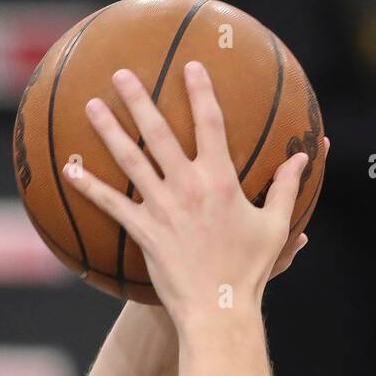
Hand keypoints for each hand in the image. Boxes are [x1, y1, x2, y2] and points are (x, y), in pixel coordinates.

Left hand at [64, 61, 323, 325]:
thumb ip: (287, 188)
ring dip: (109, 131)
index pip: (210, 124)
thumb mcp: (277, 226)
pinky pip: (111, 205)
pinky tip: (71, 170)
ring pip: (130, 160)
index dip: (201, 92)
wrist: (219, 308)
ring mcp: (162, 208)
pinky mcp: (144, 231)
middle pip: (158, 133)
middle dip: (138, 99)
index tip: (191, 66)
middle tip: (121, 74)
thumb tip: (305, 157)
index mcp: (221, 180)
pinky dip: (90, 187)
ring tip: (91, 106)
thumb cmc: (250, 270)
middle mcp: (188, 187)